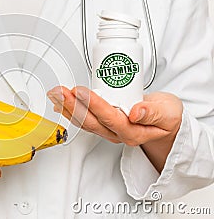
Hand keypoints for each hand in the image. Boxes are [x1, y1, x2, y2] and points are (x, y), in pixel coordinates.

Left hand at [47, 86, 182, 170]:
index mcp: (133, 132)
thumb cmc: (167, 116)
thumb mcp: (168, 112)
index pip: (109, 118)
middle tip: (61, 91)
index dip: (94, 105)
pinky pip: (83, 119)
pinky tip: (59, 103)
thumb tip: (136, 112)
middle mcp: (117, 133)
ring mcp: (108, 130)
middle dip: (73, 105)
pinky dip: (70, 110)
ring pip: (84, 121)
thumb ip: (154, 113)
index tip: (81, 91)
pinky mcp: (103, 124)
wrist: (165, 122)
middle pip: (91, 121)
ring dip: (67, 107)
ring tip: (56, 93)